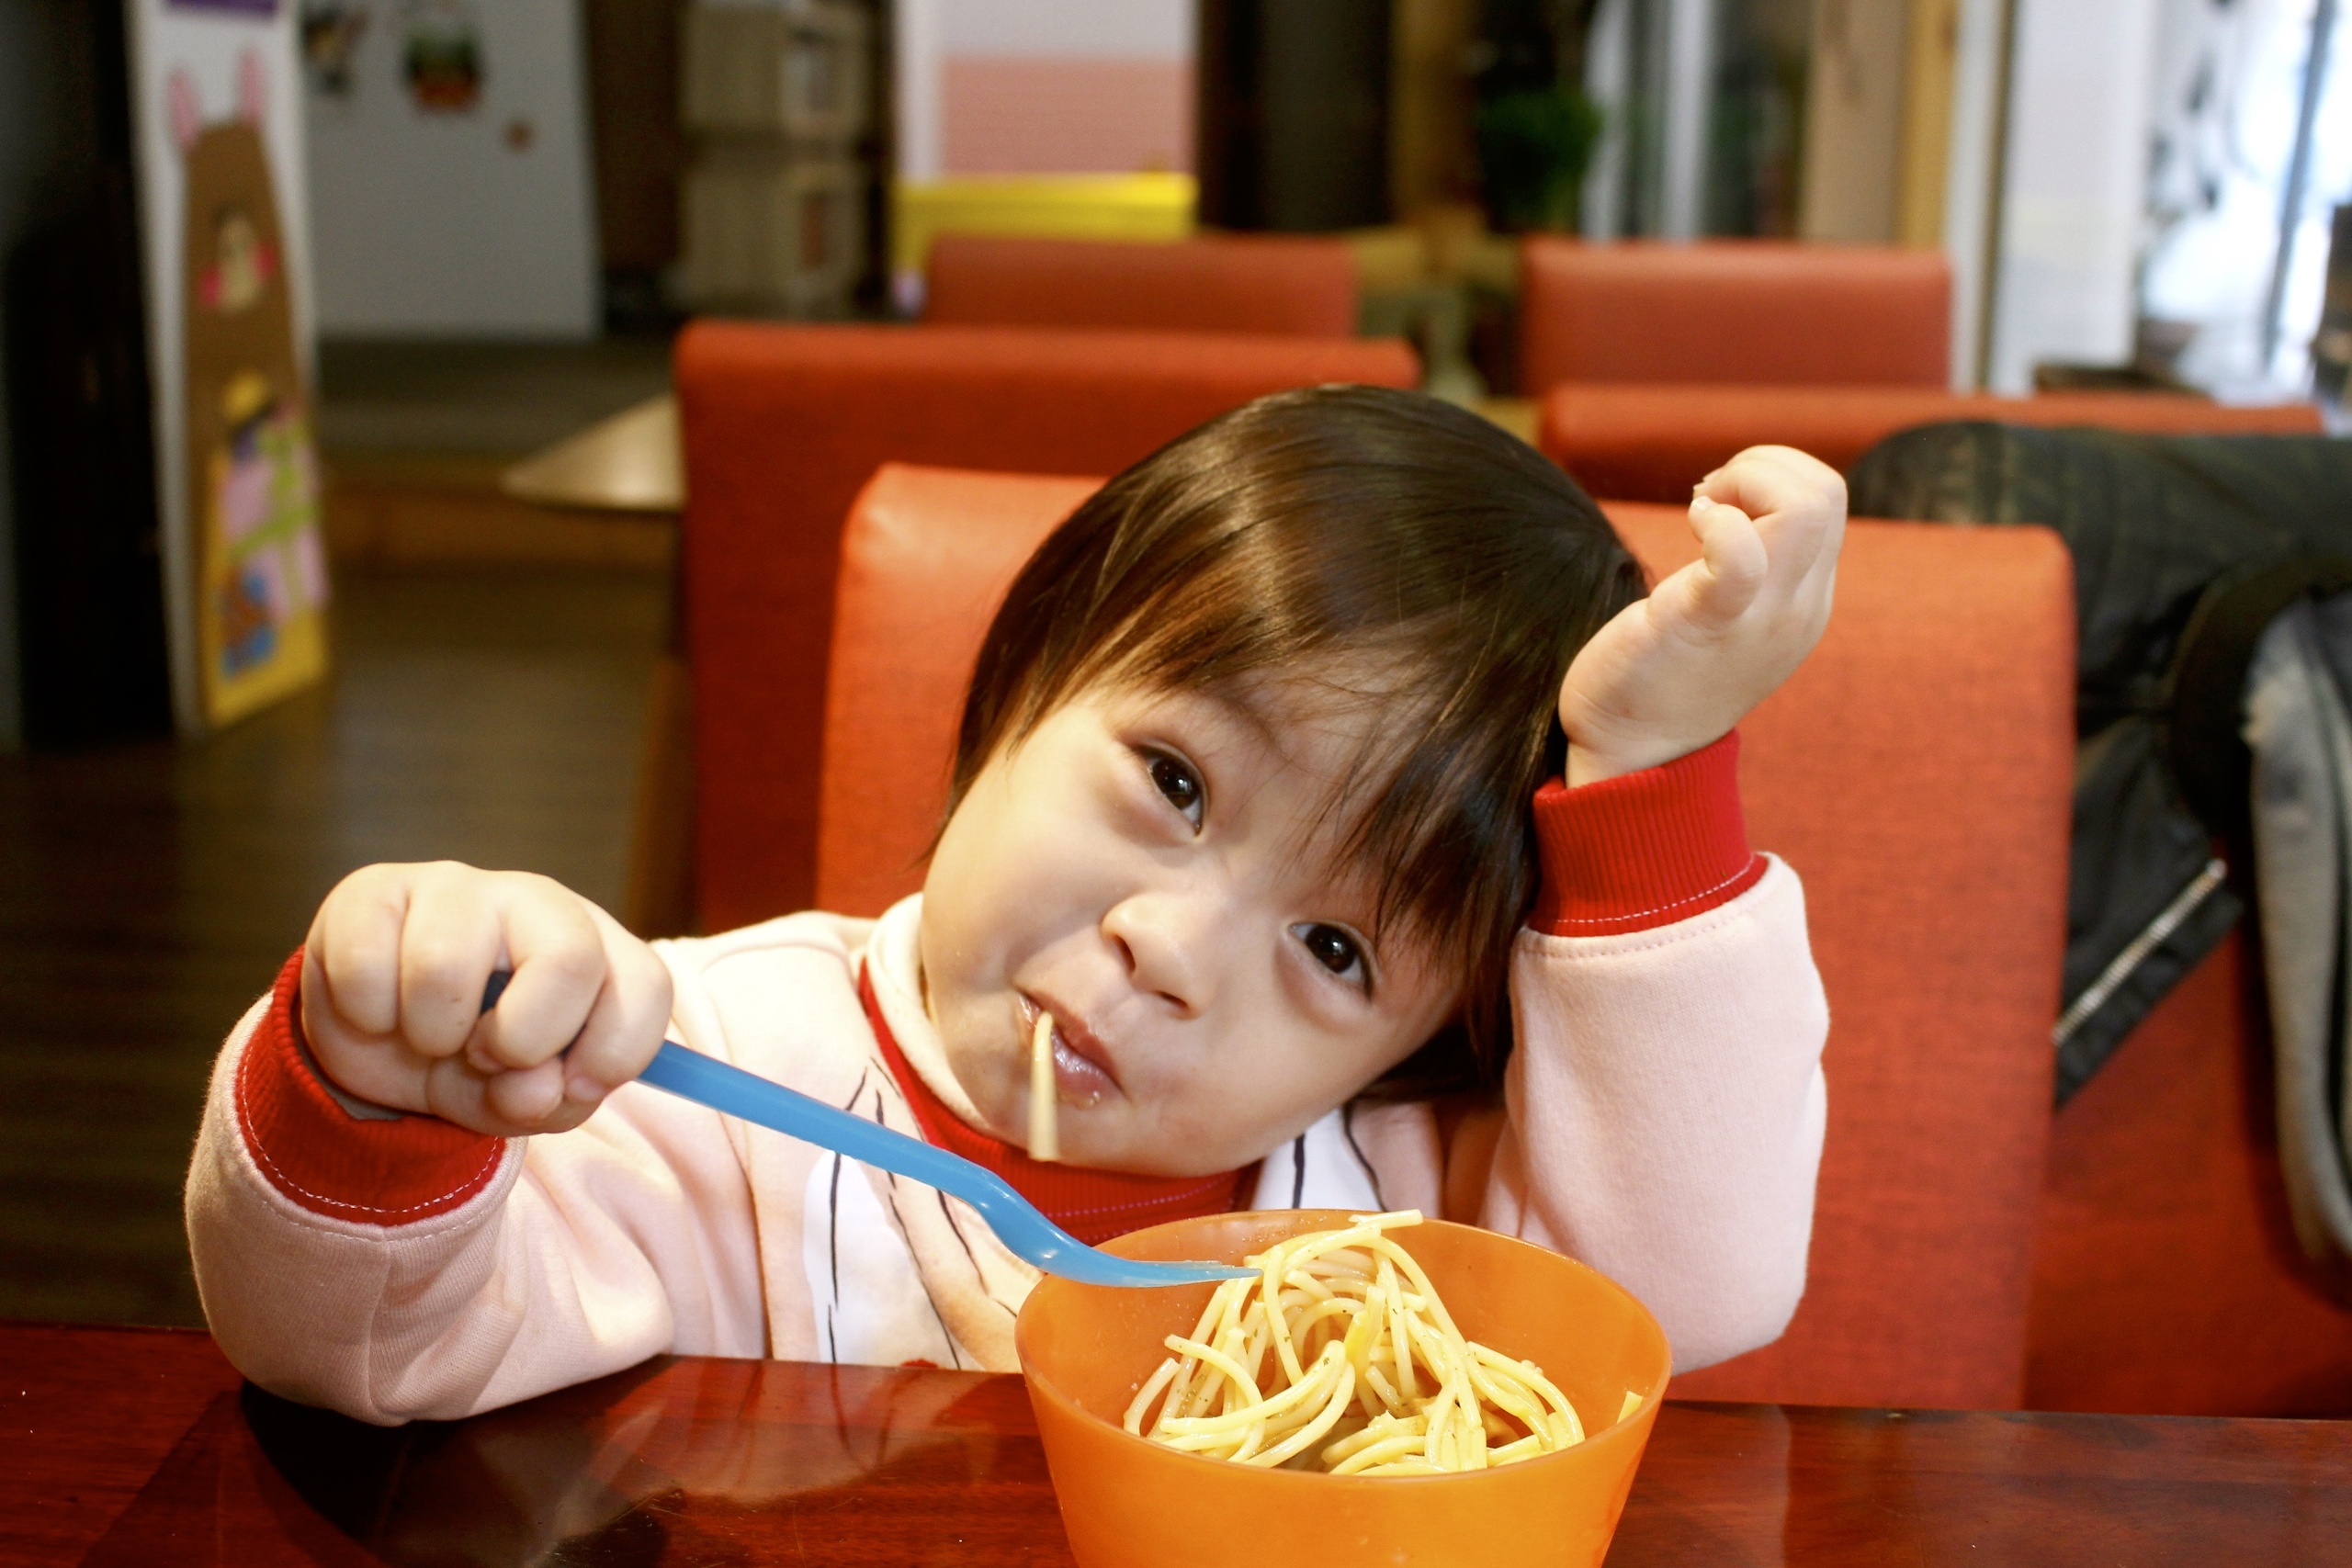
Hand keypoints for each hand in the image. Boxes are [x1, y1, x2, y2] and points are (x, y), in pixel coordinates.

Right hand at [298, 862, 672, 1136]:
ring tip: (425, 1033)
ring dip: (428, 1034)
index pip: (647, 985)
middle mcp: (537, 902)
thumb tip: (536, 1086)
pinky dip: (366, 1017)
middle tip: (484, 1057)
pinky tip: (377, 1009)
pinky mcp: (374, 889)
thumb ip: (544, 1101)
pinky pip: (366, 965)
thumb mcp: (517, 1099)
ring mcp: (456, 886)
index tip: (567, 1088)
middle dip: (524, 1039)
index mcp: (594, 950)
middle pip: (572, 958)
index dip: (614, 1052)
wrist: (374, 1041)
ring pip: (446, 967)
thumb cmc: (468, 1061)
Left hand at [1559, 445, 1843, 785]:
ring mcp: (1763, 617)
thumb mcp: (1734, 616)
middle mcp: (1800, 607)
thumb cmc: (1663, 675)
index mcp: (1808, 600)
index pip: (1828, 499)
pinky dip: (1716, 520)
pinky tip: (1690, 531)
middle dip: (1760, 467)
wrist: (1632, 757)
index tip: (1716, 504)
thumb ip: (1753, 568)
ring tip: (1700, 515)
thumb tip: (1734, 500)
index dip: (1771, 476)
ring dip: (1742, 482)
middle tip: (1707, 503)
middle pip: (1826, 491)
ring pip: (1806, 505)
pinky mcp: (1709, 622)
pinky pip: (1741, 553)